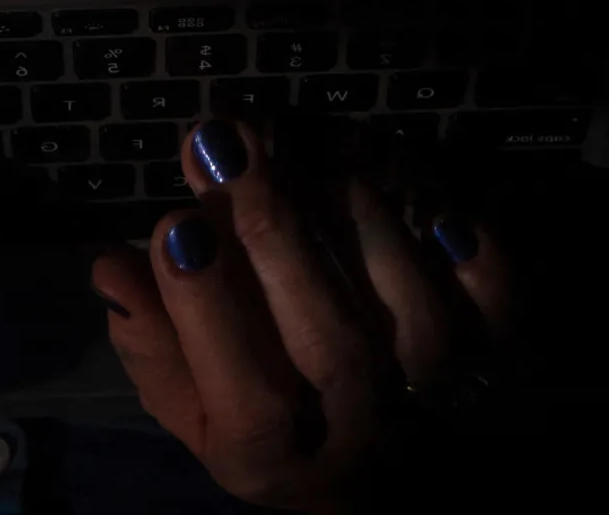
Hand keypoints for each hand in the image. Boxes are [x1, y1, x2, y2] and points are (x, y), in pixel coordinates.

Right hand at [91, 120, 516, 512]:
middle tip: (228, 140)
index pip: (246, 393)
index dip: (209, 306)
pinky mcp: (496, 347)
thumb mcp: (198, 411)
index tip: (175, 220)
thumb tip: (112, 266)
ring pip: (409, 307)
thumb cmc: (279, 428)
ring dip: (356, 212)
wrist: (388, 471)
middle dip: (272, 232)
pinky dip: (465, 242)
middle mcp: (361, 428)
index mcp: (274, 452)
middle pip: (329, 341)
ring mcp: (438, 389)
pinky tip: (417, 185)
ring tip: (305, 136)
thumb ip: (156, 346)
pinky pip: (492, 295)